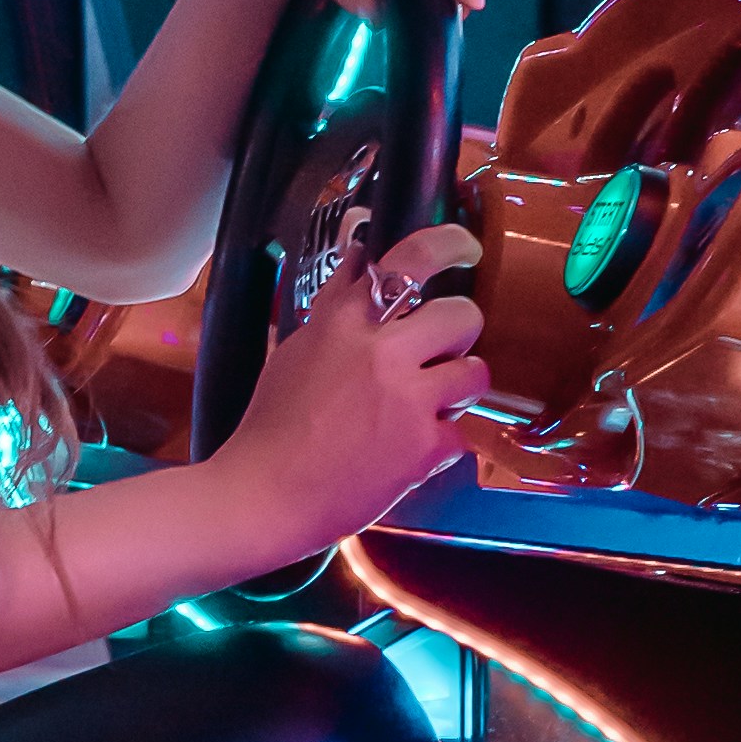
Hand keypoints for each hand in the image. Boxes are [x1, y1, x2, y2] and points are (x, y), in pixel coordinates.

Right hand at [222, 217, 484, 563]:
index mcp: (343, 322)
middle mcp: (381, 351)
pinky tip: (406, 453)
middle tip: (441, 351)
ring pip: (475, 372)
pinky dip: (439, 446)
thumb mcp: (294, 351)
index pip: (410, 259)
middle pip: (462, 315)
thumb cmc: (271, 428)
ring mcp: (407, 399)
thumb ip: (335, 308)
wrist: (265, 496)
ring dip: (458, 388)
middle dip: (459, 334)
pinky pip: (460, 434)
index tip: (463, 248)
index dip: (448, 244)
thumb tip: (360, 262)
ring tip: (428, 405)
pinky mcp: (424, 446)